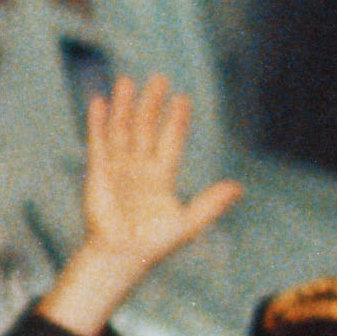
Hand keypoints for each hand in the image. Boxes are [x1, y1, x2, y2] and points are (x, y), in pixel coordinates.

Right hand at [39, 74, 241, 335]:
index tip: (182, 99)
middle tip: (159, 79)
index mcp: (162, 178)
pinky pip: (98, 142)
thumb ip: (211, 204)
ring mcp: (118, 169)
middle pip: (146, 128)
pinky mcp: (98, 173)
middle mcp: (139, 168)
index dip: (176, 120)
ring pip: (122, 130)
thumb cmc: (153, 244)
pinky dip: (98, 123)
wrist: (121, 256)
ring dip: (124, 106)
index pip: (171, 141)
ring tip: (127, 80)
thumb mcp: (188, 223)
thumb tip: (238, 188)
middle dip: (151, 104)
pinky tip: (100, 102)